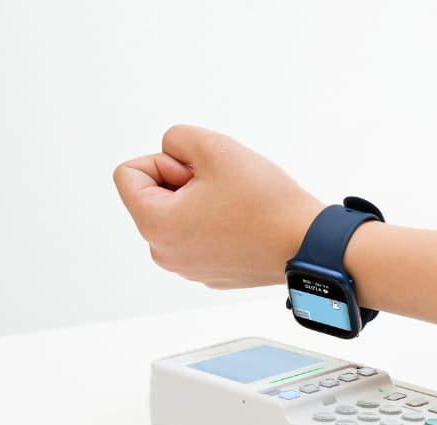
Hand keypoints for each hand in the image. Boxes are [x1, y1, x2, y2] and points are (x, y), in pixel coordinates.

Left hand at [113, 125, 323, 287]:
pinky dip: (216, 225)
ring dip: (200, 203)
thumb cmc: (265, 201)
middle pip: (153, 197)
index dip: (165, 161)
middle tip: (224, 187)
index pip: (128, 174)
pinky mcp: (212, 275)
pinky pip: (200, 238)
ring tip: (238, 206)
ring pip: (179, 217)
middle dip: (183, 183)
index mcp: (155, 226)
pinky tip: (246, 225)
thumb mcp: (215, 146)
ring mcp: (189, 269)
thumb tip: (171, 153)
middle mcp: (164, 254)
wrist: (309, 244)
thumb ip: (177, 137)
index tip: (201, 173)